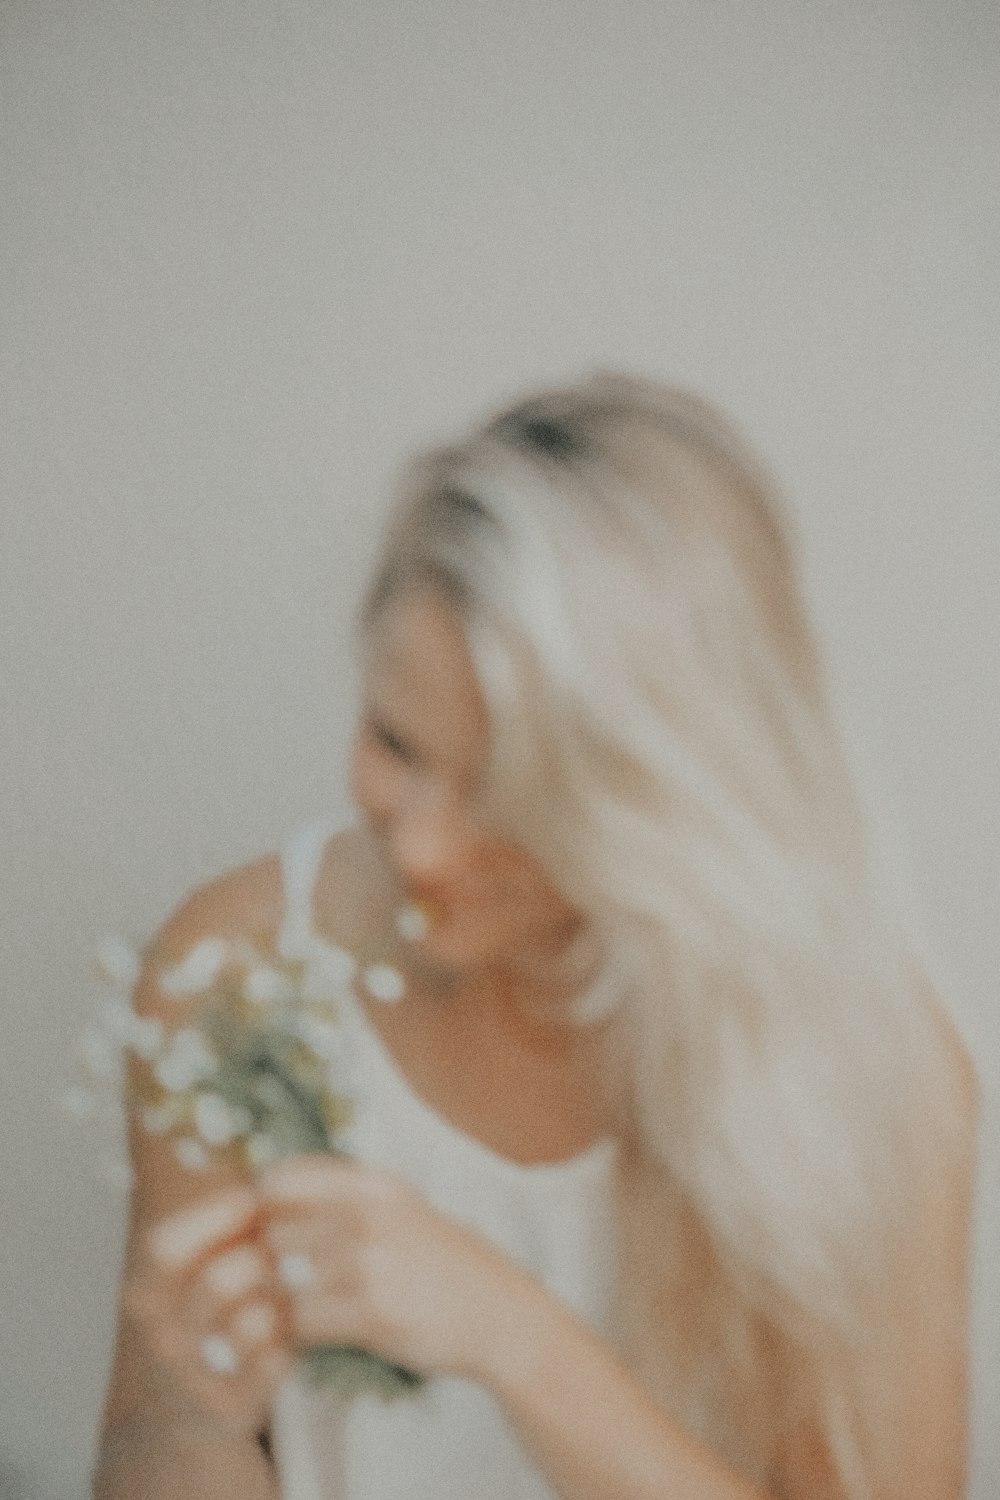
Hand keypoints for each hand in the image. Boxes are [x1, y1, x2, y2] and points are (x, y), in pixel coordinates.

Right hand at [125, 1186, 292, 1430]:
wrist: (188, 1413)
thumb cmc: (204, 1313)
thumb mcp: (192, 1267)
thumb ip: (220, 1223)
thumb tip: (263, 1174)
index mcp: (146, 1295)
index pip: (166, 1249)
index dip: (214, 1217)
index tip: (252, 1197)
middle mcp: (163, 1339)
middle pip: (218, 1282)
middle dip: (261, 1258)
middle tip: (284, 1247)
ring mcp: (195, 1379)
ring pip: (253, 1323)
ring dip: (283, 1299)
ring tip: (291, 1287)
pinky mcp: (232, 1411)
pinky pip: (277, 1363)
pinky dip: (292, 1340)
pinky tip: (293, 1330)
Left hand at [259, 1155, 526, 1381]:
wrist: (499, 1312)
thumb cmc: (439, 1260)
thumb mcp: (398, 1206)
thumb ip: (340, 1195)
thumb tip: (264, 1189)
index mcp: (372, 1181)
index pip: (280, 1178)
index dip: (262, 1209)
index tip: (272, 1234)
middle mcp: (368, 1212)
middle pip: (272, 1229)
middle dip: (269, 1259)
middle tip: (282, 1283)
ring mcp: (369, 1261)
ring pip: (282, 1277)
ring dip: (282, 1297)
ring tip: (302, 1308)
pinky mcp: (372, 1312)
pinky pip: (302, 1320)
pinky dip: (301, 1332)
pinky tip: (322, 1331)